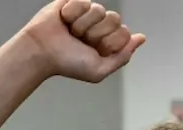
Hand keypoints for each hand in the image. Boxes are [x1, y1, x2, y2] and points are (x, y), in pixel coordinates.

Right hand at [22, 0, 145, 83]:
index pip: (124, 33)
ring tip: (71, 32)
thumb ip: (122, 56)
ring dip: (83, 25)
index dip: (109, 42)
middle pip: (115, 19)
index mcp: (109, 41)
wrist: (42, 51)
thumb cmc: (68, 63)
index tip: (94, 50)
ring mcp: (88, 13)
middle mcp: (101, 26)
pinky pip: (84, 2)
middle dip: (96, 33)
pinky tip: (64, 21)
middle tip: (81, 41)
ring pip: (99, 9)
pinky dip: (72, 14)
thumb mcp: (99, 69)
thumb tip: (141, 38)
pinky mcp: (75, 1)